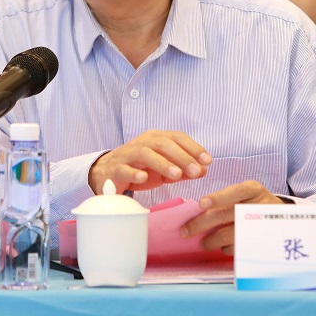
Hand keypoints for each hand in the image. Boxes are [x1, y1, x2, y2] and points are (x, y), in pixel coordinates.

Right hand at [88, 129, 211, 194]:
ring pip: (145, 154)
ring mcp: (128, 155)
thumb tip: (204, 170)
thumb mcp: (165, 170)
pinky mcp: (116, 169)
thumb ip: (183, 170)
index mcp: (156, 139)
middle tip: (195, 170)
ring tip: (176, 175)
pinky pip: (124, 169)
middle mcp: (143, 143)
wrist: (108, 172)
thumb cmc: (141, 168)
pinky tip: (144, 178)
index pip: (177, 137)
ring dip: (162, 163)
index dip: (193, 147)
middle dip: (181, 157)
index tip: (208, 160)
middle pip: (163, 144)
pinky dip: (134, 173)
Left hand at [179, 180, 283, 255]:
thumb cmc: (256, 206)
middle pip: (227, 213)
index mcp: (253, 189)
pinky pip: (239, 246)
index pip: (235, 191)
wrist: (286, 221)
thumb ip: (227, 201)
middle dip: (202, 223)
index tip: (201, 204)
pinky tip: (223, 247)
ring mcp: (261, 224)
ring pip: (231, 233)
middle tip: (185, 231)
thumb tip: (197, 213)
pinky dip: (226, 248)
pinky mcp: (262, 241)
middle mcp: (259, 204)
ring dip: (212, 240)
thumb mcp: (247, 196)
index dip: (218, 198)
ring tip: (203, 243)